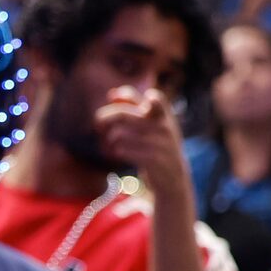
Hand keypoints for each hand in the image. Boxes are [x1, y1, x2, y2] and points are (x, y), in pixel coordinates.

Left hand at [94, 86, 192, 202]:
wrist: (173, 176)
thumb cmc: (156, 146)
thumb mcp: (152, 126)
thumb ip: (135, 108)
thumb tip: (113, 94)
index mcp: (164, 116)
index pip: (154, 98)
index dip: (130, 95)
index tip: (113, 98)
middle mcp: (164, 127)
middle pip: (123, 114)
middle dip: (105, 117)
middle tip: (97, 124)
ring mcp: (160, 144)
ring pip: (119, 134)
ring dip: (110, 139)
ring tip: (112, 143)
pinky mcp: (154, 160)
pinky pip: (123, 151)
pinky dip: (115, 151)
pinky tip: (118, 153)